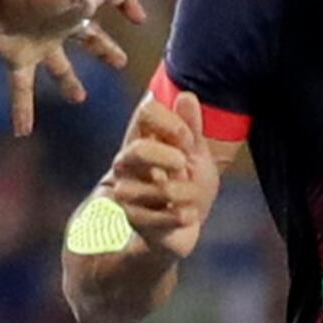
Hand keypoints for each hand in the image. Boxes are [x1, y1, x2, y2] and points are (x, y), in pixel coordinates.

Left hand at [0, 0, 155, 136]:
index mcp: (78, 4)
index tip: (139, 20)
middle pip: (89, 40)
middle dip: (105, 50)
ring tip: (79, 99)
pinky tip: (23, 132)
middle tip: (120, 64)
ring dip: (69, 84)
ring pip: (59, 69)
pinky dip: (23, 111)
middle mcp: (61, 25)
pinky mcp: (18, 60)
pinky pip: (23, 90)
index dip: (126, 6)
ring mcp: (40, 45)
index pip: (109, 2)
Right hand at [106, 85, 219, 257]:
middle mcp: (127, 164)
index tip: (187, 138)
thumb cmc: (188, 183)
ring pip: (156, 187)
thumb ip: (191, 127)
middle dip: (169, 157)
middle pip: (138, 150)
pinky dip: (182, 215)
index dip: (170, 123)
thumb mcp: (196, 153)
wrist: (183, 226)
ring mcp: (126, 193)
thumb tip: (186, 96)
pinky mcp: (133, 220)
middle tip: (184, 165)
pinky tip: (187, 215)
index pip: (145, 113)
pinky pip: (162, 216)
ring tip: (189, 198)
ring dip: (183, 191)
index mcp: (142, 139)